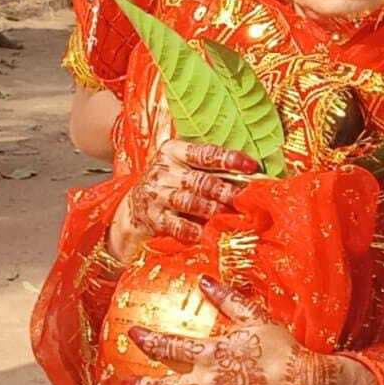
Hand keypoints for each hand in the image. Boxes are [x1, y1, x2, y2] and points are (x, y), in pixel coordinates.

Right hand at [108, 140, 253, 263]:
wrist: (132, 209)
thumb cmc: (168, 184)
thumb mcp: (182, 167)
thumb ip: (208, 168)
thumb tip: (247, 175)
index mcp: (172, 151)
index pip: (205, 153)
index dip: (230, 159)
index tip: (251, 166)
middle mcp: (163, 170)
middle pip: (200, 180)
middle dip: (225, 190)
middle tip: (244, 197)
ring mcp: (155, 194)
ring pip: (190, 201)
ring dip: (212, 209)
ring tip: (229, 214)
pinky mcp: (152, 217)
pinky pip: (176, 224)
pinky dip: (193, 230)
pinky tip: (206, 233)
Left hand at [123, 276, 368, 384]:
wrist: (302, 384)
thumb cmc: (280, 349)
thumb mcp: (257, 318)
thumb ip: (229, 300)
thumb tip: (205, 281)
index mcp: (215, 354)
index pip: (173, 346)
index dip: (149, 339)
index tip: (132, 332)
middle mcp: (210, 382)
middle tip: (123, 383)